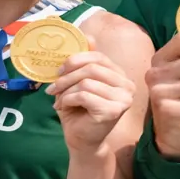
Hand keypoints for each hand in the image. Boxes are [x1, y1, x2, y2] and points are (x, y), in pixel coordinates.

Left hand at [48, 36, 136, 153]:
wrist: (82, 142)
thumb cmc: (80, 112)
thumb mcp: (79, 83)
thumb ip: (85, 62)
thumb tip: (88, 36)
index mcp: (121, 77)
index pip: (99, 57)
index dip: (76, 59)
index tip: (59, 71)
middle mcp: (127, 86)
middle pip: (92, 68)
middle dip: (67, 76)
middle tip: (52, 88)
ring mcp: (123, 99)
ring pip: (86, 81)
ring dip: (65, 91)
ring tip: (58, 100)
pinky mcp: (113, 111)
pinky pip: (84, 95)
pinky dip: (68, 100)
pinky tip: (65, 108)